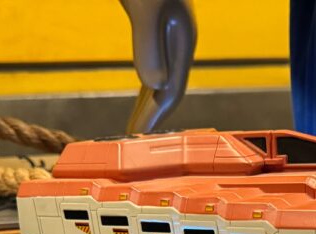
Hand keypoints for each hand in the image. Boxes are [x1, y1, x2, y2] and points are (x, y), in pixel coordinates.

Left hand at [119, 0, 197, 133]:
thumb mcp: (147, 10)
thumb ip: (149, 46)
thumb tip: (155, 85)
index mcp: (181, 42)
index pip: (171, 90)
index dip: (155, 116)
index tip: (139, 138)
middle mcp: (178, 41)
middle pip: (169, 88)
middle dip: (153, 115)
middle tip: (134, 139)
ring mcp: (169, 34)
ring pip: (162, 77)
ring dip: (149, 102)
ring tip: (138, 122)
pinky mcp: (157, 25)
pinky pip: (154, 63)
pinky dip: (147, 81)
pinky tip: (144, 87)